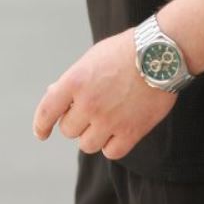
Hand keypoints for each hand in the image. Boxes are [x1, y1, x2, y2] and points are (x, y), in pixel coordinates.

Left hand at [32, 29, 177, 159]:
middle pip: (69, 130)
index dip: (41, 125)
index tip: (41, 133)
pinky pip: (111, 152)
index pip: (47, 111)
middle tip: (92, 109)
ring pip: (87, 144)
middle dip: (77, 121)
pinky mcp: (131, 131)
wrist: (161, 53)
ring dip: (93, 134)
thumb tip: (54, 95)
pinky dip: (112, 144)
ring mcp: (109, 120)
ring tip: (108, 118)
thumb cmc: (127, 51)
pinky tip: (119, 131)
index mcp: (75, 81)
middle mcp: (88, 103)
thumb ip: (74, 80)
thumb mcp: (93, 58)